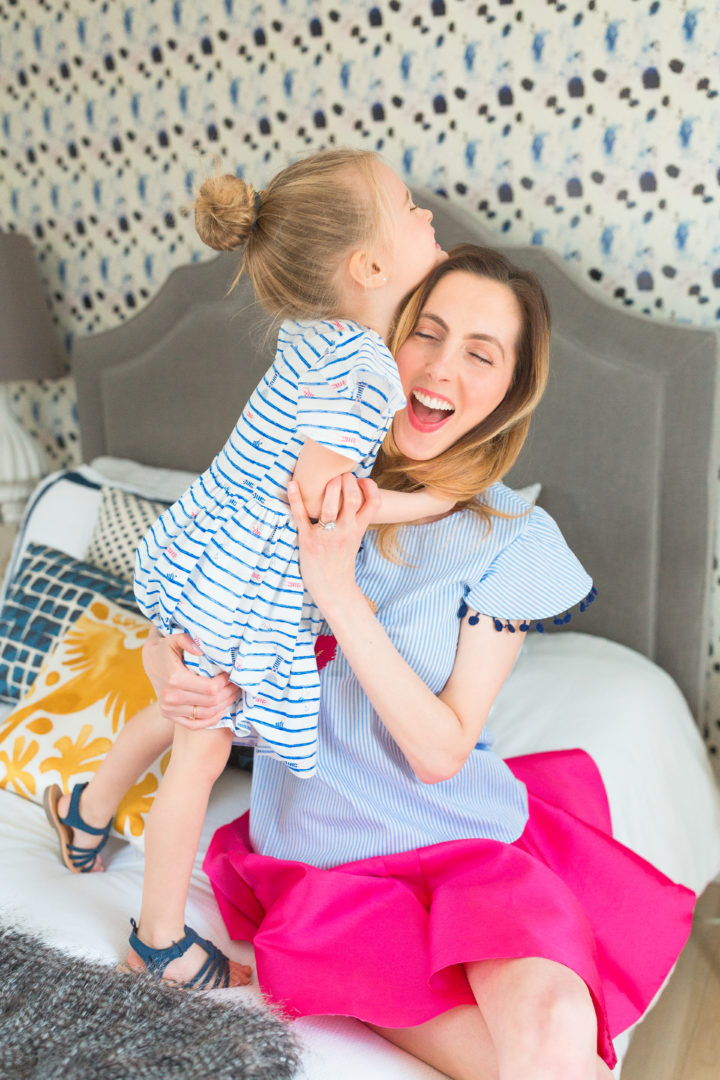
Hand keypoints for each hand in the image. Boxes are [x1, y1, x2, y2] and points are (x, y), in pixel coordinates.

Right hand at [142, 628, 239, 728]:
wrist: (149, 660)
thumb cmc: (166, 648)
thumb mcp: (174, 638)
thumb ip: (186, 640)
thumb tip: (200, 650)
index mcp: (175, 679)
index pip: (210, 688)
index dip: (225, 683)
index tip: (230, 675)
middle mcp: (171, 697)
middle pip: (210, 702)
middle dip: (228, 694)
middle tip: (236, 685)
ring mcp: (169, 708)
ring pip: (205, 714)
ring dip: (223, 706)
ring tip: (232, 695)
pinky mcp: (168, 714)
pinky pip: (193, 725)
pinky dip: (210, 721)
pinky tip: (220, 711)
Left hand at [287, 473, 379, 611]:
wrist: (332, 587)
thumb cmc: (341, 559)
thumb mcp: (355, 538)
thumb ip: (356, 518)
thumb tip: (354, 493)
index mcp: (358, 529)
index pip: (374, 502)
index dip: (370, 486)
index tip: (361, 479)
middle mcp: (345, 530)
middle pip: (351, 498)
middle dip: (347, 480)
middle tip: (341, 475)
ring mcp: (326, 535)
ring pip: (330, 505)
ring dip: (329, 486)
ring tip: (327, 479)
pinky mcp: (307, 539)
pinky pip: (301, 516)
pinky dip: (295, 498)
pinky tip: (292, 483)